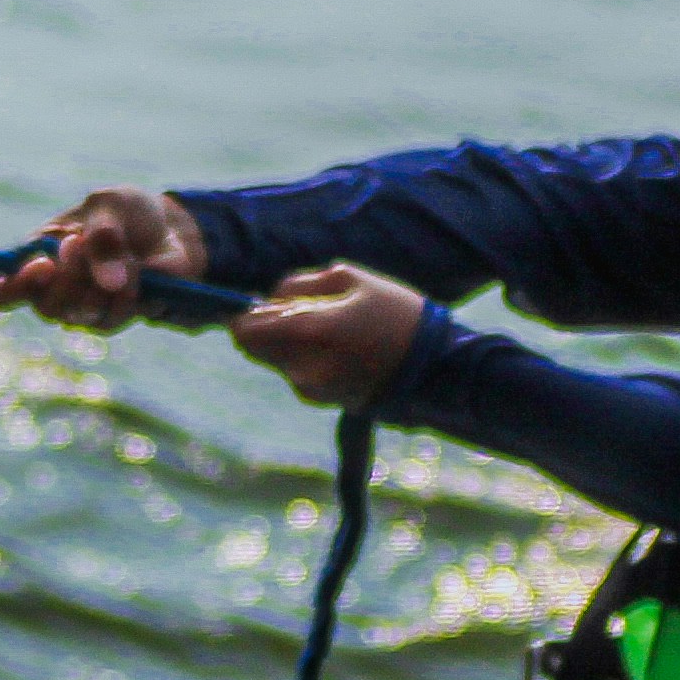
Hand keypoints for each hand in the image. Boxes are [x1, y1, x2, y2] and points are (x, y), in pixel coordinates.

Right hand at [0, 187, 204, 332]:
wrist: (170, 228)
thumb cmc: (126, 214)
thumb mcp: (111, 206)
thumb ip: (103, 235)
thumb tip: (108, 283)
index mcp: (37, 259)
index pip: (6, 291)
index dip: (14, 287)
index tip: (43, 265)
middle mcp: (54, 292)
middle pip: (45, 307)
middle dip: (71, 277)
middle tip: (85, 245)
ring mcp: (82, 311)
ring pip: (79, 315)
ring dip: (104, 283)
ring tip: (126, 255)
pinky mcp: (112, 320)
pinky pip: (111, 319)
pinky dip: (127, 293)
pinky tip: (138, 272)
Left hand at [230, 264, 426, 411]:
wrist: (436, 369)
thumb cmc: (397, 314)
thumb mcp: (351, 279)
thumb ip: (299, 284)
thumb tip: (268, 298)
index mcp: (309, 330)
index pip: (246, 329)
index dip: (242, 315)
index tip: (254, 305)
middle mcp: (302, 366)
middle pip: (255, 348)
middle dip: (267, 328)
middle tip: (299, 312)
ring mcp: (312, 388)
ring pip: (277, 360)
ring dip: (289, 344)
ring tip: (333, 329)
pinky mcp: (323, 401)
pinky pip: (298, 374)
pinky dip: (306, 360)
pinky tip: (342, 351)